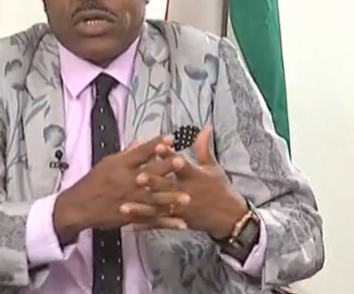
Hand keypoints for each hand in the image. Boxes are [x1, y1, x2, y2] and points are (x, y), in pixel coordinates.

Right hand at [53, 136, 183, 244]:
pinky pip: (152, 220)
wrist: (80, 206)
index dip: (155, 145)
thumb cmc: (94, 182)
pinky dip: (167, 222)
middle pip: (149, 174)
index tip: (170, 139)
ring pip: (154, 199)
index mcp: (120, 166)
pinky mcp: (132, 216)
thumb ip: (126, 154)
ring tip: (187, 198)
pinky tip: (181, 223)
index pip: (140, 153)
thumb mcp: (107, 163)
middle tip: (181, 162)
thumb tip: (139, 141)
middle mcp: (127, 182)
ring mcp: (130, 200)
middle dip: (165, 168)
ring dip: (171, 198)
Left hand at [122, 126, 247, 238]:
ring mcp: (182, 209)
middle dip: (152, 183)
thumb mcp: (213, 168)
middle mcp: (187, 192)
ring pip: (159, 208)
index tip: (158, 147)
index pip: (181, 165)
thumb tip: (205, 128)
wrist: (230, 217)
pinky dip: (146, 224)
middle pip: (167, 187)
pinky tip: (130, 225)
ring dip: (142, 208)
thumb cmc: (220, 189)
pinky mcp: (179, 221)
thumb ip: (203, 149)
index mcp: (195, 177)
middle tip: (137, 177)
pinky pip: (160, 223)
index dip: (169, 156)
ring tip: (124, 206)